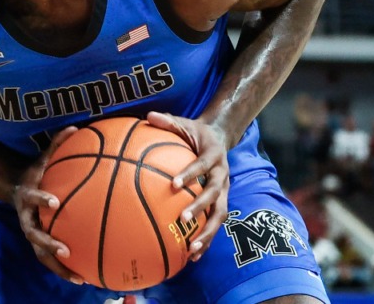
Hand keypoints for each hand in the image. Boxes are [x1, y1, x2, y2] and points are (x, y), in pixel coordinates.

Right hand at [13, 126, 84, 283]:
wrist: (15, 188)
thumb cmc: (36, 172)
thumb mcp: (43, 157)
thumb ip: (58, 143)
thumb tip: (76, 126)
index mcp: (28, 196)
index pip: (33, 198)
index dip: (42, 200)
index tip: (55, 202)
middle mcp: (26, 218)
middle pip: (34, 235)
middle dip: (48, 243)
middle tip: (65, 250)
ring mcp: (31, 232)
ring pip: (41, 255)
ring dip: (58, 267)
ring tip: (78, 278)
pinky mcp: (38, 243)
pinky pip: (49, 260)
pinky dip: (64, 270)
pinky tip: (83, 278)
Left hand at [146, 110, 230, 261]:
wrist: (221, 138)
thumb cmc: (196, 132)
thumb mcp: (184, 122)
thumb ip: (168, 121)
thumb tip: (148, 115)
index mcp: (214, 155)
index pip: (203, 166)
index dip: (190, 174)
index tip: (174, 184)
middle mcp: (223, 175)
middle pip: (217, 195)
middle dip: (201, 208)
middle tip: (183, 220)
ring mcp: (225, 191)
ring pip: (221, 215)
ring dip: (207, 233)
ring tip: (191, 251)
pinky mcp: (222, 202)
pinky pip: (216, 224)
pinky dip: (206, 240)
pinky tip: (191, 257)